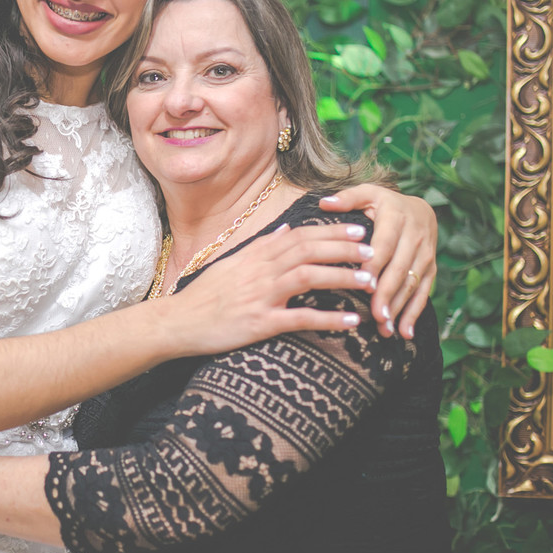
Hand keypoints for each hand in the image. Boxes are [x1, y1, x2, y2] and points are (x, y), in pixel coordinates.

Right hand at [164, 222, 376, 356]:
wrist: (177, 322)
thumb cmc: (206, 296)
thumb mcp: (232, 264)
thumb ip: (262, 247)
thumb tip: (286, 229)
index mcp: (255, 255)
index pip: (300, 235)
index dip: (332, 231)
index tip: (359, 228)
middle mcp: (260, 271)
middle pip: (309, 250)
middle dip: (345, 248)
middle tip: (375, 250)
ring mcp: (260, 296)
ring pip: (308, 277)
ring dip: (342, 277)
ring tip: (371, 281)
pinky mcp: (259, 324)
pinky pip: (299, 319)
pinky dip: (328, 319)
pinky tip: (351, 322)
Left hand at [320, 185, 436, 338]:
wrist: (421, 208)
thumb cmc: (384, 203)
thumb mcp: (367, 193)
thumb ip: (347, 198)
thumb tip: (324, 202)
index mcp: (396, 217)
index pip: (384, 246)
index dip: (375, 266)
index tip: (363, 286)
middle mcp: (415, 236)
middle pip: (399, 269)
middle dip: (387, 294)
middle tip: (375, 316)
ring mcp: (425, 254)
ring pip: (412, 284)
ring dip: (399, 307)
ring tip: (385, 328)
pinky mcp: (431, 268)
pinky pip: (424, 292)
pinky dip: (414, 313)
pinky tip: (404, 332)